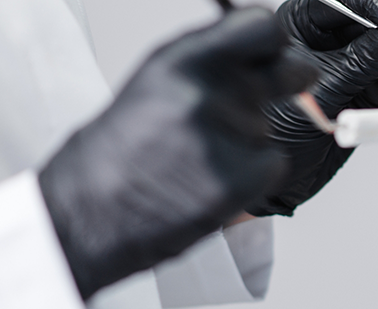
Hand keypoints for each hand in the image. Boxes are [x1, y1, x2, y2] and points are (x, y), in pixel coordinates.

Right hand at [38, 8, 315, 298]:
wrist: (85, 214)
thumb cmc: (113, 153)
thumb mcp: (154, 82)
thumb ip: (209, 63)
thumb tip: (258, 53)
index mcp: (181, 61)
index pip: (261, 27)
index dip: (274, 40)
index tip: (275, 50)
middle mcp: (206, 92)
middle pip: (290, 70)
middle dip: (292, 79)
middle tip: (286, 88)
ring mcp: (225, 137)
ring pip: (269, 126)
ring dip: (247, 141)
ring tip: (197, 159)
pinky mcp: (239, 179)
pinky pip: (271, 165)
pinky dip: (251, 176)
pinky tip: (208, 182)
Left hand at [244, 0, 377, 215]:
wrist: (286, 176)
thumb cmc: (280, 131)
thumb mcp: (319, 94)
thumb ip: (354, 66)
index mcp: (302, 26)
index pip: (344, 4)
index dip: (376, 8)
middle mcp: (330, 39)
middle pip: (376, 21)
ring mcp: (353, 63)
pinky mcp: (369, 86)